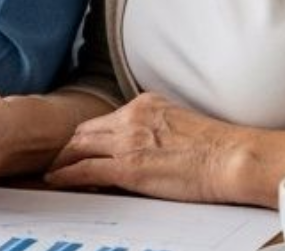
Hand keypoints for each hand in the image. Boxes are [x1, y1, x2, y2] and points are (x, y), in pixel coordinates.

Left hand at [44, 92, 250, 203]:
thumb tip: (148, 144)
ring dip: (62, 159)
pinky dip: (66, 175)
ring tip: (51, 171)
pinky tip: (56, 180)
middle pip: (86, 130)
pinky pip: (84, 169)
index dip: (89, 135)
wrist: (234, 158)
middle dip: (69, 145)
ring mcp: (127, 140)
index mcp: (145, 104)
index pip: (105, 119)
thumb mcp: (181, 125)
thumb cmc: (219, 149)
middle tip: (57, 159)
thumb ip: (157, 128)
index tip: (80, 146)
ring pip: (79, 147)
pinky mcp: (127, 166)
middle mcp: (131, 117)